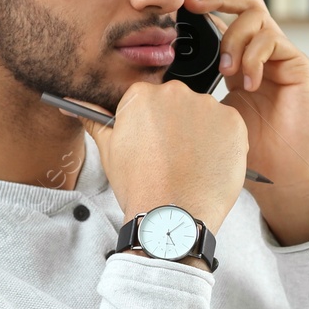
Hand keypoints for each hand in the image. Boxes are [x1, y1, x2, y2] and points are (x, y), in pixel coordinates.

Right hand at [74, 80, 246, 236]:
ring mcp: (208, 107)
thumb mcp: (109, 151)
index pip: (148, 101)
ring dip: (201, 135)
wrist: (172, 216)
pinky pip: (229, 128)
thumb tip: (74, 106)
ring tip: (190, 165)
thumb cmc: (140, 186)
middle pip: (178, 105)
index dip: (151, 127)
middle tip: (172, 158)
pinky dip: (223, 144)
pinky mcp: (234, 124)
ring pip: (205, 116)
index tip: (152, 145)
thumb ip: (95, 121)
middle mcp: (177, 92)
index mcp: (143, 94)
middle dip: (177, 127)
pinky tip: (208, 165)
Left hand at [184, 0, 308, 245]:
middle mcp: (261, 56)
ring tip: (227, 69)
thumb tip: (149, 85)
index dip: (202, 11)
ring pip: (257, 16)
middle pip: (244, 5)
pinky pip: (273, 40)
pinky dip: (254, 56)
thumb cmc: (251, 155)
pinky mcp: (299, 66)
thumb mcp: (208, 121)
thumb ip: (189, 97)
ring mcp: (281, 59)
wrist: (285, 179)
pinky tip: (248, 84)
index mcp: (239, 65)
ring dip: (234, 37)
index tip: (177, 10)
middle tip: (194, 6)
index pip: (222, 23)